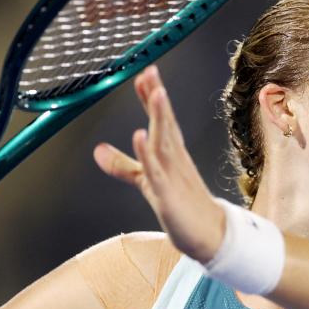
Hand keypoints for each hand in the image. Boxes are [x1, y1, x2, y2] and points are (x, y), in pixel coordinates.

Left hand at [93, 65, 224, 262]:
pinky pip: (156, 172)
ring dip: (160, 117)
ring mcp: (173, 176)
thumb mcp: (146, 181)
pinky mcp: (168, 195)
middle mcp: (174, 159)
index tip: (145, 73)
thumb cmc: (182, 205)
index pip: (161, 120)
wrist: (210, 235)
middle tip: (151, 72)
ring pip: (164, 142)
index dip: (152, 97)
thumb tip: (97, 150)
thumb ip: (122, 165)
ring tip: (156, 93)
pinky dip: (147, 154)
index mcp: (171, 153)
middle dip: (158, 98)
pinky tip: (139, 136)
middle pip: (165, 124)